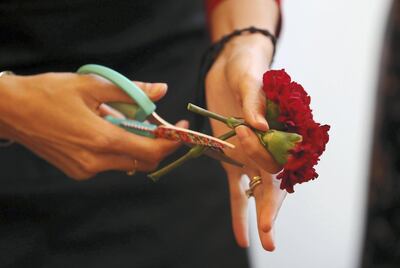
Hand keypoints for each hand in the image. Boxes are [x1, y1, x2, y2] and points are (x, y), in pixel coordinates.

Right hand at [0, 72, 187, 178]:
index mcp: (101, 140)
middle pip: (143, 161)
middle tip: (156, 123)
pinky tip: (103, 129)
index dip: (171, 143)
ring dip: (134, 144)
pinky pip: (109, 163)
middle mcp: (96, 161)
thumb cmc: (48, 94)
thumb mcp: (92, 86)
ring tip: (119, 119)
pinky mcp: (77, 171)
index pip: (151, 151)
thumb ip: (132, 91)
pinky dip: (117, 148)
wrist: (11, 111)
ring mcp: (86, 170)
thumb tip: (161, 90)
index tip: (181, 130)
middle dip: (156, 144)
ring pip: (127, 162)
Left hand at [206, 35, 284, 250]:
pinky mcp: (231, 154)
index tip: (265, 212)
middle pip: (272, 184)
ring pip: (255, 189)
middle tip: (268, 241)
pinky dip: (237, 207)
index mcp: (281, 132)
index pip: (281, 166)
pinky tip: (239, 232)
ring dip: (255, 215)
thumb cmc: (247, 68)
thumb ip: (255, 102)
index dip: (275, 190)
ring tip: (253, 241)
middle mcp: (268, 147)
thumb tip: (260, 127)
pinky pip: (235, 184)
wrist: (230, 64)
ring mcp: (250, 153)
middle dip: (269, 211)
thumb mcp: (251, 80)